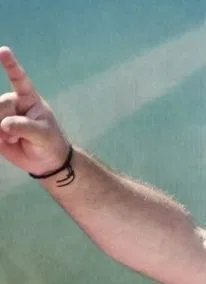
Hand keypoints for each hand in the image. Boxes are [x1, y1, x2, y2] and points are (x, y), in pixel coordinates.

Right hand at [0, 46, 69, 176]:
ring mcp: (2, 115)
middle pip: (0, 105)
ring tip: (14, 140)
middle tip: (20, 137)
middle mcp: (13, 103)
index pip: (19, 80)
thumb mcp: (43, 135)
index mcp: (29, 99)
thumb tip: (4, 124)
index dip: (11, 65)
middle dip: (7, 123)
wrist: (45, 161)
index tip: (4, 51)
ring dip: (1, 133)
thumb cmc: (50, 142)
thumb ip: (25, 127)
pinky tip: (5, 142)